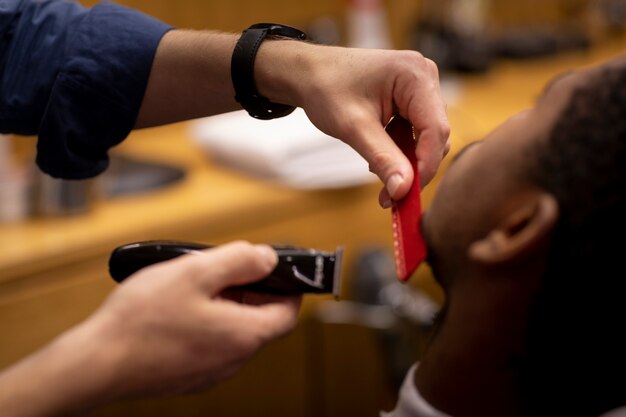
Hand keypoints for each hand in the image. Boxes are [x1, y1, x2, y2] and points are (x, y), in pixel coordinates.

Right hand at [90, 241, 300, 397]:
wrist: (97, 363)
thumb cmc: (142, 321)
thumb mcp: (195, 272)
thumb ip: (238, 260)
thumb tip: (267, 257)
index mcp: (243, 335)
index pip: (288, 313)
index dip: (287, 288)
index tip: (275, 271)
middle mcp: (233, 359)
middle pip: (261, 321)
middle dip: (252, 292)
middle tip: (228, 271)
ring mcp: (211, 371)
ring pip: (235, 333)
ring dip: (228, 307)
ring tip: (200, 287)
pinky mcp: (190, 375)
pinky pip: (213, 346)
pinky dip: (209, 324)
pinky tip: (181, 310)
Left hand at [256, 43, 449, 203]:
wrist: (309, 74)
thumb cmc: (326, 89)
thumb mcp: (353, 127)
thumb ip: (382, 158)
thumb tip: (403, 189)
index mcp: (415, 75)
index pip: (435, 130)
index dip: (425, 166)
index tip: (407, 194)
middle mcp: (425, 76)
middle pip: (434, 135)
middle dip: (413, 167)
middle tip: (388, 195)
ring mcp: (420, 86)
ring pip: (426, 137)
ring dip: (405, 160)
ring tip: (374, 168)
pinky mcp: (413, 97)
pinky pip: (417, 131)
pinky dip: (400, 149)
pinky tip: (377, 153)